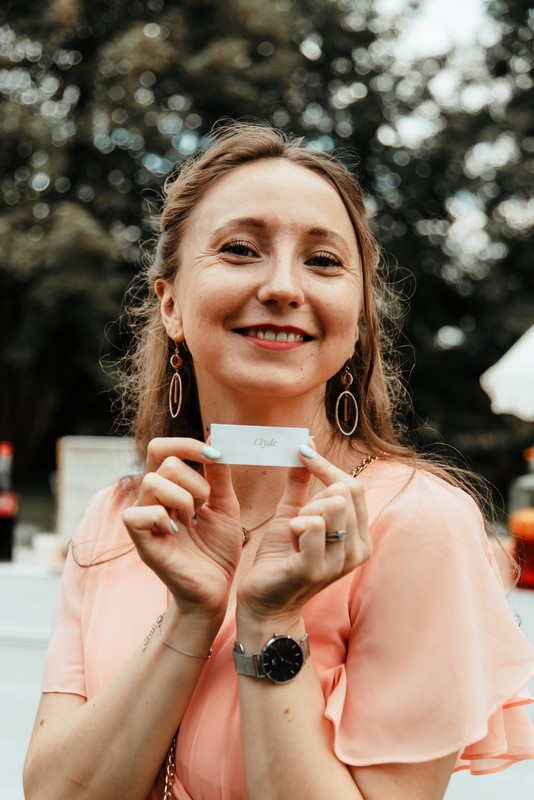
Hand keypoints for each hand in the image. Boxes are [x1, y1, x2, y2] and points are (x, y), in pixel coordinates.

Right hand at [122, 438, 241, 616]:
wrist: (215, 589)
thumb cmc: (217, 549)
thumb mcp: (224, 505)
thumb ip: (218, 474)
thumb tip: (218, 437)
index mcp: (169, 487)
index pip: (162, 448)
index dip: (186, 444)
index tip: (214, 455)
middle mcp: (151, 498)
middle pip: (165, 461)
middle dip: (195, 482)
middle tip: (204, 508)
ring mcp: (143, 519)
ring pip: (153, 482)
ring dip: (184, 500)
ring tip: (192, 522)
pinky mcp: (140, 541)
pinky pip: (142, 512)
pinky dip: (165, 518)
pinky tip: (176, 533)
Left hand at [236, 448, 371, 624]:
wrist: (265, 604)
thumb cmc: (282, 559)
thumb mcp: (295, 514)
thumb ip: (303, 482)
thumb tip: (307, 444)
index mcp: (359, 537)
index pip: (353, 486)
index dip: (327, 467)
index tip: (302, 452)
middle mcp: (357, 551)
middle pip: (342, 493)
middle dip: (313, 499)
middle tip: (297, 523)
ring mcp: (339, 562)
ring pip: (328, 506)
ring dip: (301, 514)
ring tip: (293, 537)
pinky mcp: (315, 569)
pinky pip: (312, 525)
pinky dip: (295, 525)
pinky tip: (290, 542)